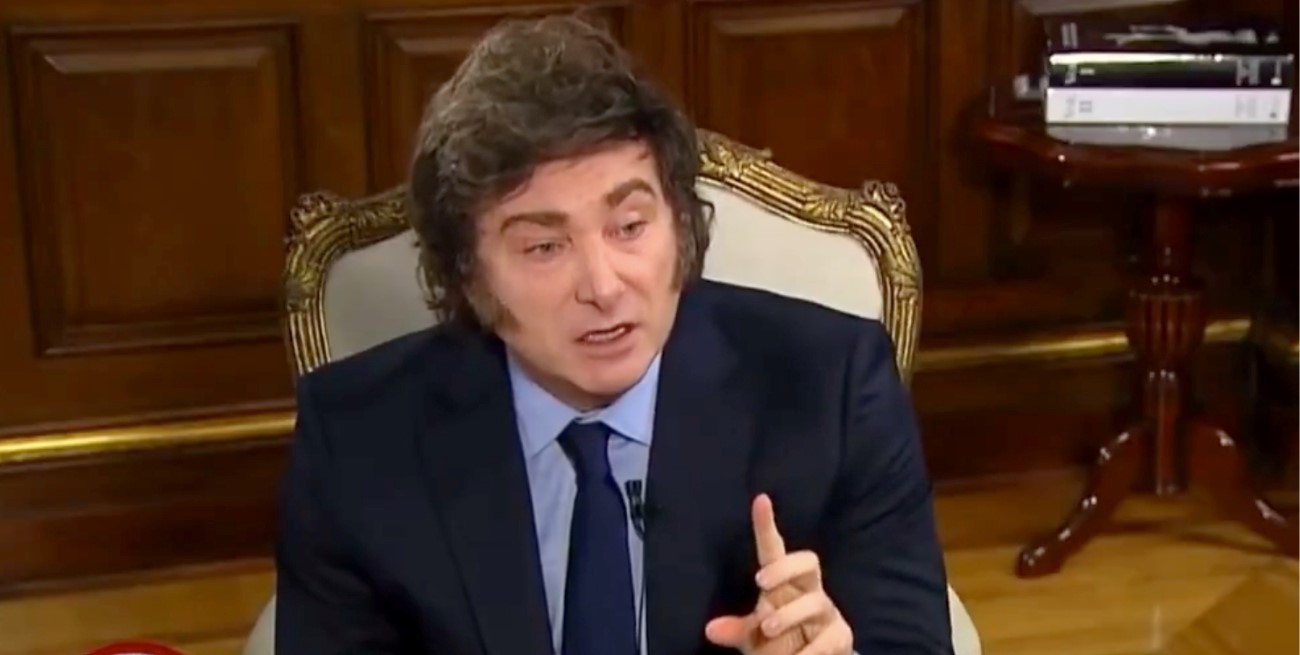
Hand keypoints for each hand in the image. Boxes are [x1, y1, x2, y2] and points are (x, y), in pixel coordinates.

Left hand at [704, 494, 852, 653]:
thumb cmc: (779, 643)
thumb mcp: (753, 638)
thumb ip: (737, 630)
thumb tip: (710, 630)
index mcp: (785, 585)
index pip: (776, 551)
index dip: (767, 526)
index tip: (760, 499)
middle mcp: (809, 592)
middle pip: (808, 562)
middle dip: (786, 569)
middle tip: (761, 583)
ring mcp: (827, 613)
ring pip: (815, 602)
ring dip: (789, 615)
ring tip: (768, 630)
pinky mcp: (840, 636)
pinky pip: (828, 638)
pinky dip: (809, 651)